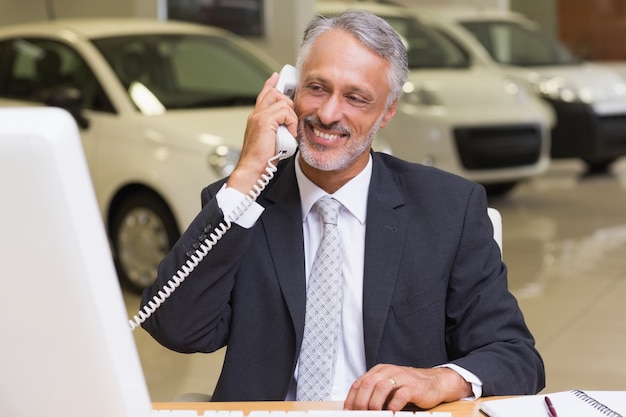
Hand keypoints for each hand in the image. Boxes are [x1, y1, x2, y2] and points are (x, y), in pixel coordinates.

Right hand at [226, 72, 297, 193]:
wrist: (252, 169)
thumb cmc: (262, 160)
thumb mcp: (272, 139)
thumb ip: (277, 128)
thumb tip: (289, 125)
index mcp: (255, 118)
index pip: (264, 94)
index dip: (271, 84)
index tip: (276, 77)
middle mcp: (255, 114)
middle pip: (275, 93)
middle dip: (289, 102)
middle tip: (294, 118)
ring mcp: (258, 116)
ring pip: (282, 101)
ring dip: (291, 117)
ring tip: (289, 131)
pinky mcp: (264, 121)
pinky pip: (285, 112)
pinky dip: (291, 123)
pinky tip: (289, 134)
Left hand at [343, 364, 472, 411]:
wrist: (434, 382)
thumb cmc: (409, 386)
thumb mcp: (388, 387)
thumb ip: (374, 394)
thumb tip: (359, 408)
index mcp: (379, 371)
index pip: (359, 383)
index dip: (352, 399)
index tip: (349, 411)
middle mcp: (388, 372)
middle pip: (368, 384)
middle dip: (360, 402)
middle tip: (359, 414)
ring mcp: (401, 377)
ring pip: (381, 387)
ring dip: (374, 403)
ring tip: (373, 414)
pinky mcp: (413, 386)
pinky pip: (400, 395)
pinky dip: (393, 406)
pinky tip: (391, 413)